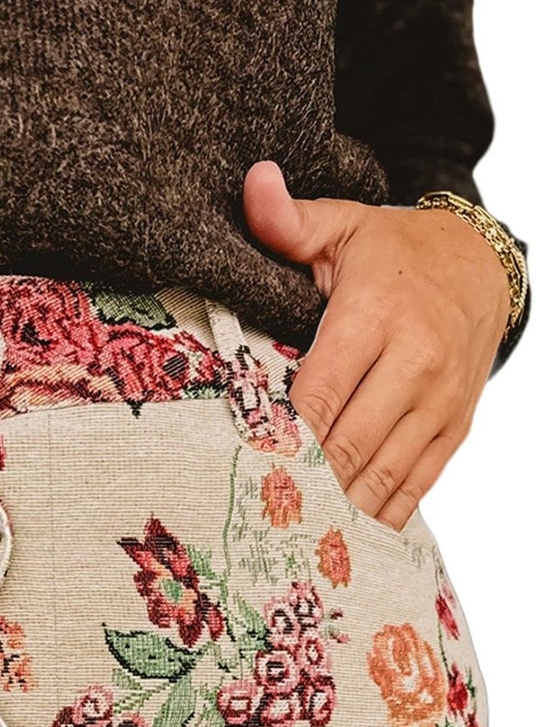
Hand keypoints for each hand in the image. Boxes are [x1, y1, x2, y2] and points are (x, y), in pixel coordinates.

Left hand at [242, 159, 511, 529]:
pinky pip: (415, 487)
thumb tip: (252, 185)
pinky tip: (342, 541)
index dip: (281, 437)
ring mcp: (439, 402)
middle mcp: (415, 363)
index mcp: (376, 315)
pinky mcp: (454, 429)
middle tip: (255, 518)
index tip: (241, 467)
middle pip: (348, 444)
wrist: (484, 265)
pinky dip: (378, 517)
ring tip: (290, 539)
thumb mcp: (344, 227)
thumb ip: (291, 222)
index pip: (321, 392)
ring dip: (337, 511)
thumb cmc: (394, 253)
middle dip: (302, 485)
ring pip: (382, 475)